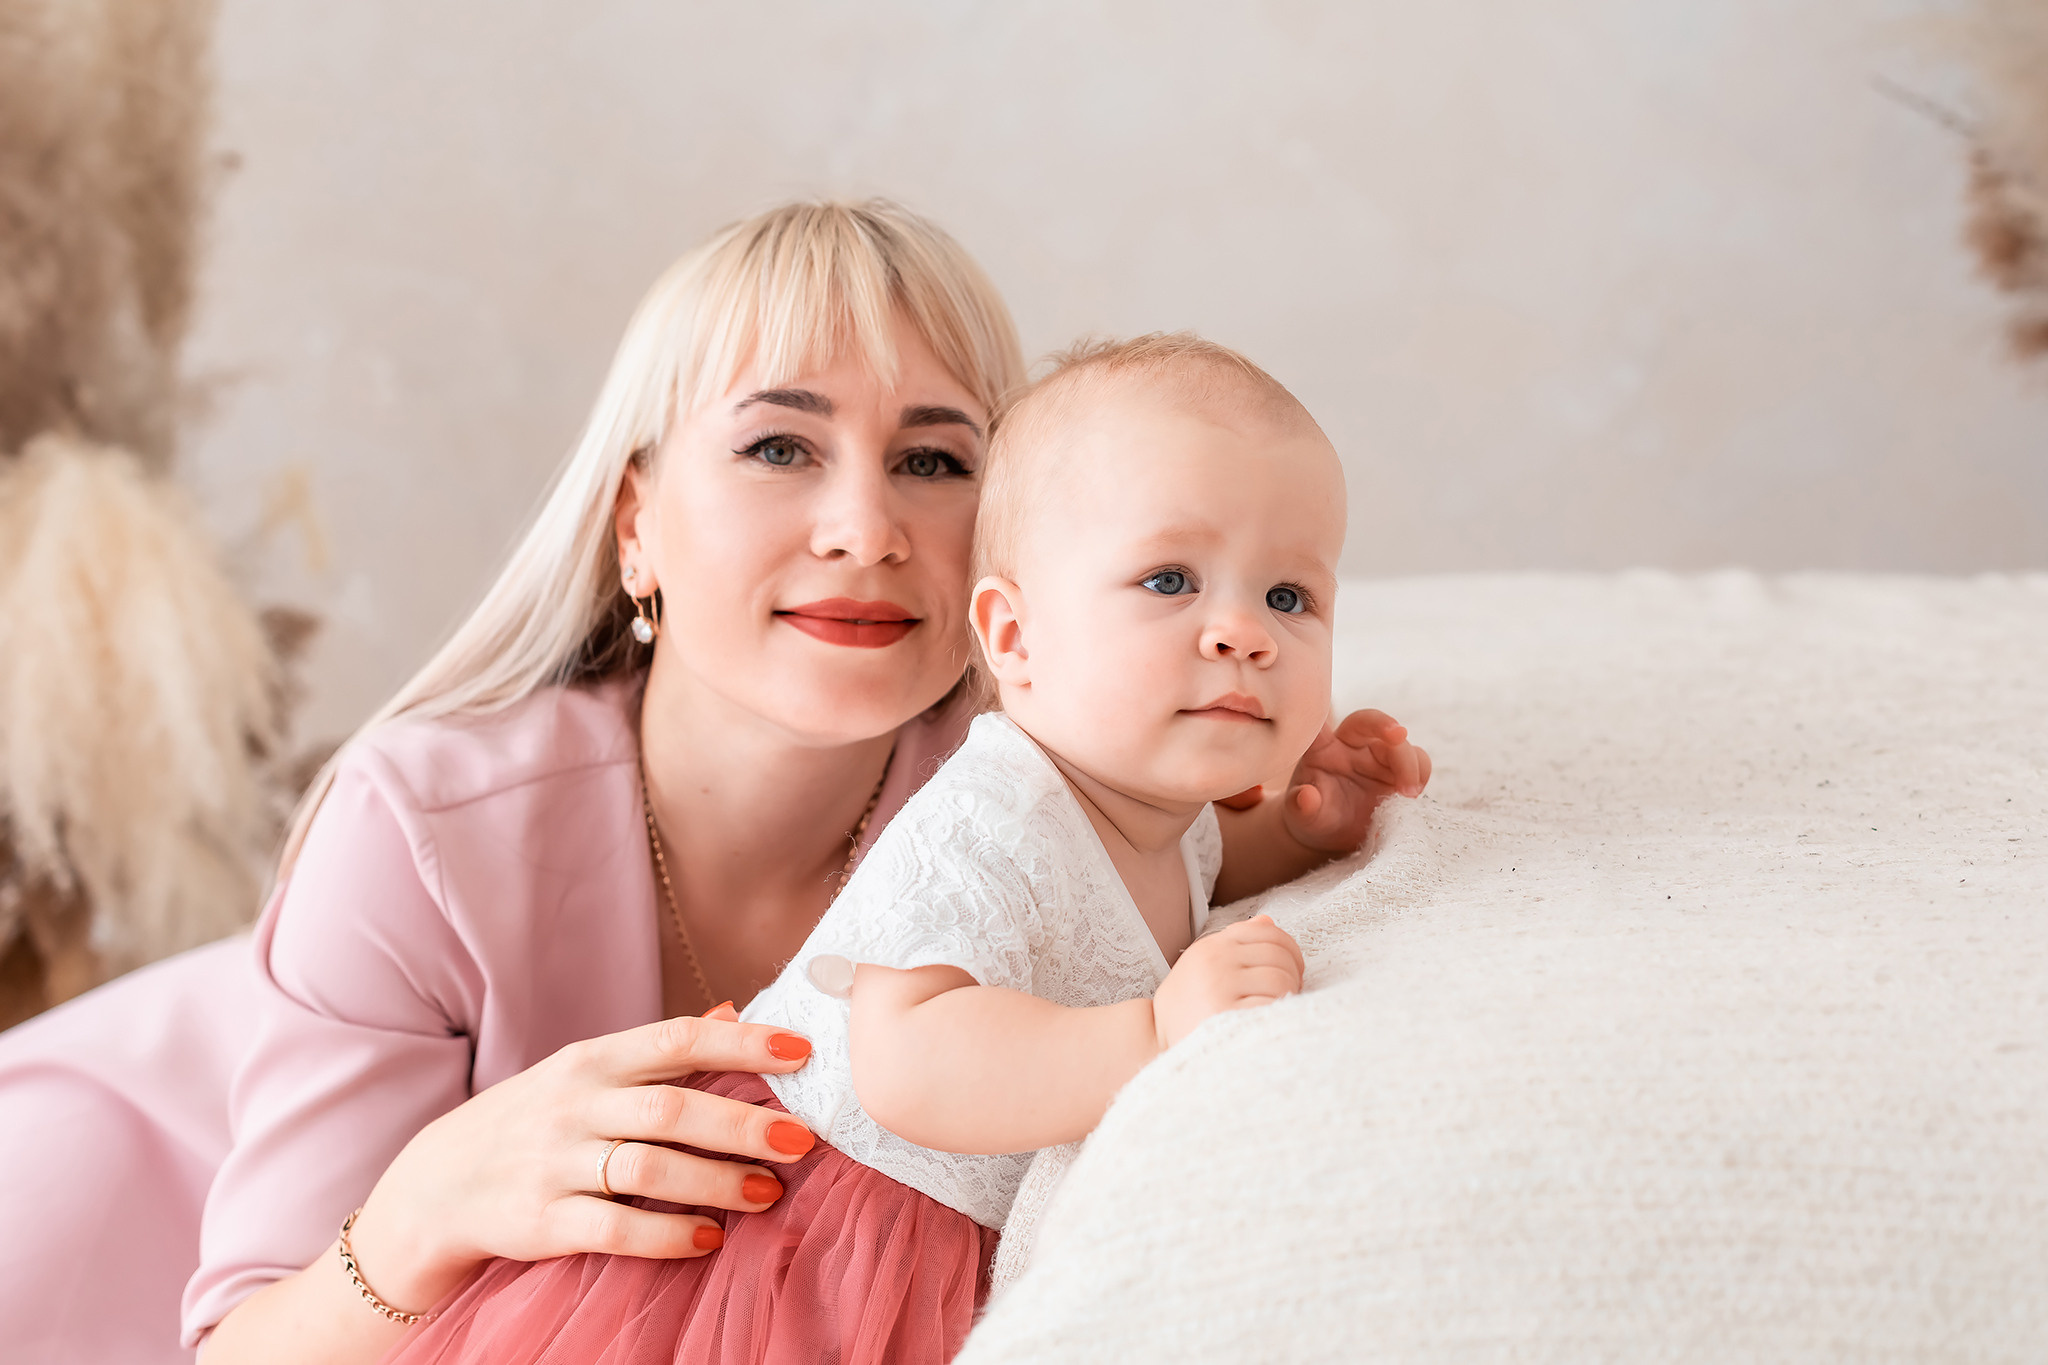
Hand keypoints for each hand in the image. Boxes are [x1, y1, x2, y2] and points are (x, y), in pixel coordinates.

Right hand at [343, 1012, 816, 1314]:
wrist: (436, 1186)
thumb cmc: (534, 1121)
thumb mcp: (585, 1073)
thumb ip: (659, 1051)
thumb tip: (737, 1010)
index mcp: (591, 1060)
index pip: (676, 1039)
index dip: (743, 1043)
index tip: (803, 1052)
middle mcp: (574, 1105)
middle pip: (672, 1108)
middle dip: (744, 1124)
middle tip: (802, 1140)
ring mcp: (555, 1163)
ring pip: (650, 1170)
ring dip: (717, 1182)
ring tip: (767, 1194)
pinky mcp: (542, 1222)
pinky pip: (616, 1230)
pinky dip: (668, 1236)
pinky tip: (708, 1238)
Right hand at [1152, 914, 1304, 1049]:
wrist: (1156, 1043)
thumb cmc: (1188, 1007)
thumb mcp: (1203, 966)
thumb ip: (1235, 943)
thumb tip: (1268, 921)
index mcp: (1212, 947)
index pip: (1268, 933)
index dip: (1290, 950)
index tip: (1292, 970)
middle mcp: (1215, 962)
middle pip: (1279, 956)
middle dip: (1292, 975)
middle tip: (1286, 994)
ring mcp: (1220, 988)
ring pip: (1280, 979)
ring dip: (1287, 996)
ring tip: (1274, 1008)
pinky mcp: (1227, 1015)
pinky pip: (1273, 1005)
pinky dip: (1278, 1014)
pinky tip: (1266, 1022)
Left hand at [1274, 709, 1430, 853]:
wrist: (1334, 833)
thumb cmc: (1313, 816)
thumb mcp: (1302, 815)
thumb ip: (1300, 805)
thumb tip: (1305, 796)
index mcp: (1322, 749)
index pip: (1321, 725)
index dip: (1324, 712)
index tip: (1331, 712)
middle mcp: (1352, 745)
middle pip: (1371, 723)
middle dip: (1387, 726)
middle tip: (1399, 736)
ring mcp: (1378, 757)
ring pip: (1401, 744)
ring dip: (1409, 763)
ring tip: (1408, 793)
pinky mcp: (1400, 772)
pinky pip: (1418, 762)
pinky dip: (1420, 775)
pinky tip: (1412, 795)